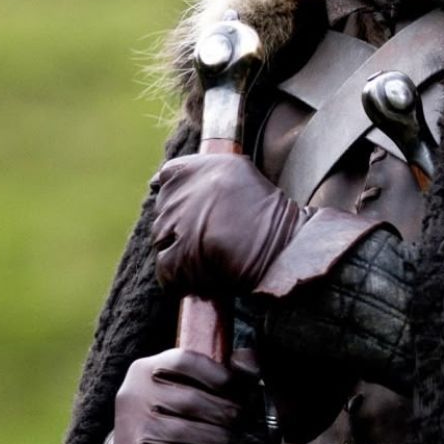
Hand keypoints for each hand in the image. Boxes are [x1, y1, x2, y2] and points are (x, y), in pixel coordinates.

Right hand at [111, 348, 259, 443]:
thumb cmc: (172, 414)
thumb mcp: (189, 385)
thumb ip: (221, 371)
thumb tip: (251, 366)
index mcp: (149, 368)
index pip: (188, 362)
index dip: (223, 376)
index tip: (246, 392)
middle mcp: (136, 393)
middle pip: (191, 401)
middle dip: (228, 414)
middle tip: (248, 424)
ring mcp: (132, 425)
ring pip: (186, 432)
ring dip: (221, 440)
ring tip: (239, 442)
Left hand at [151, 154, 305, 294]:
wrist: (290, 248)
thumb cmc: (270, 217)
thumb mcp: (239, 176)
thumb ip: (198, 176)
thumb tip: (153, 183)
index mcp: (200, 166)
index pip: (167, 177)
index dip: (180, 196)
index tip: (196, 210)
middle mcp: (188, 188)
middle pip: (163, 210)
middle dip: (182, 226)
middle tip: (214, 236)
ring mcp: (181, 220)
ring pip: (162, 239)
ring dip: (182, 250)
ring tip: (214, 255)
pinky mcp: (182, 253)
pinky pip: (166, 267)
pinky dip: (181, 277)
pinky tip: (206, 274)